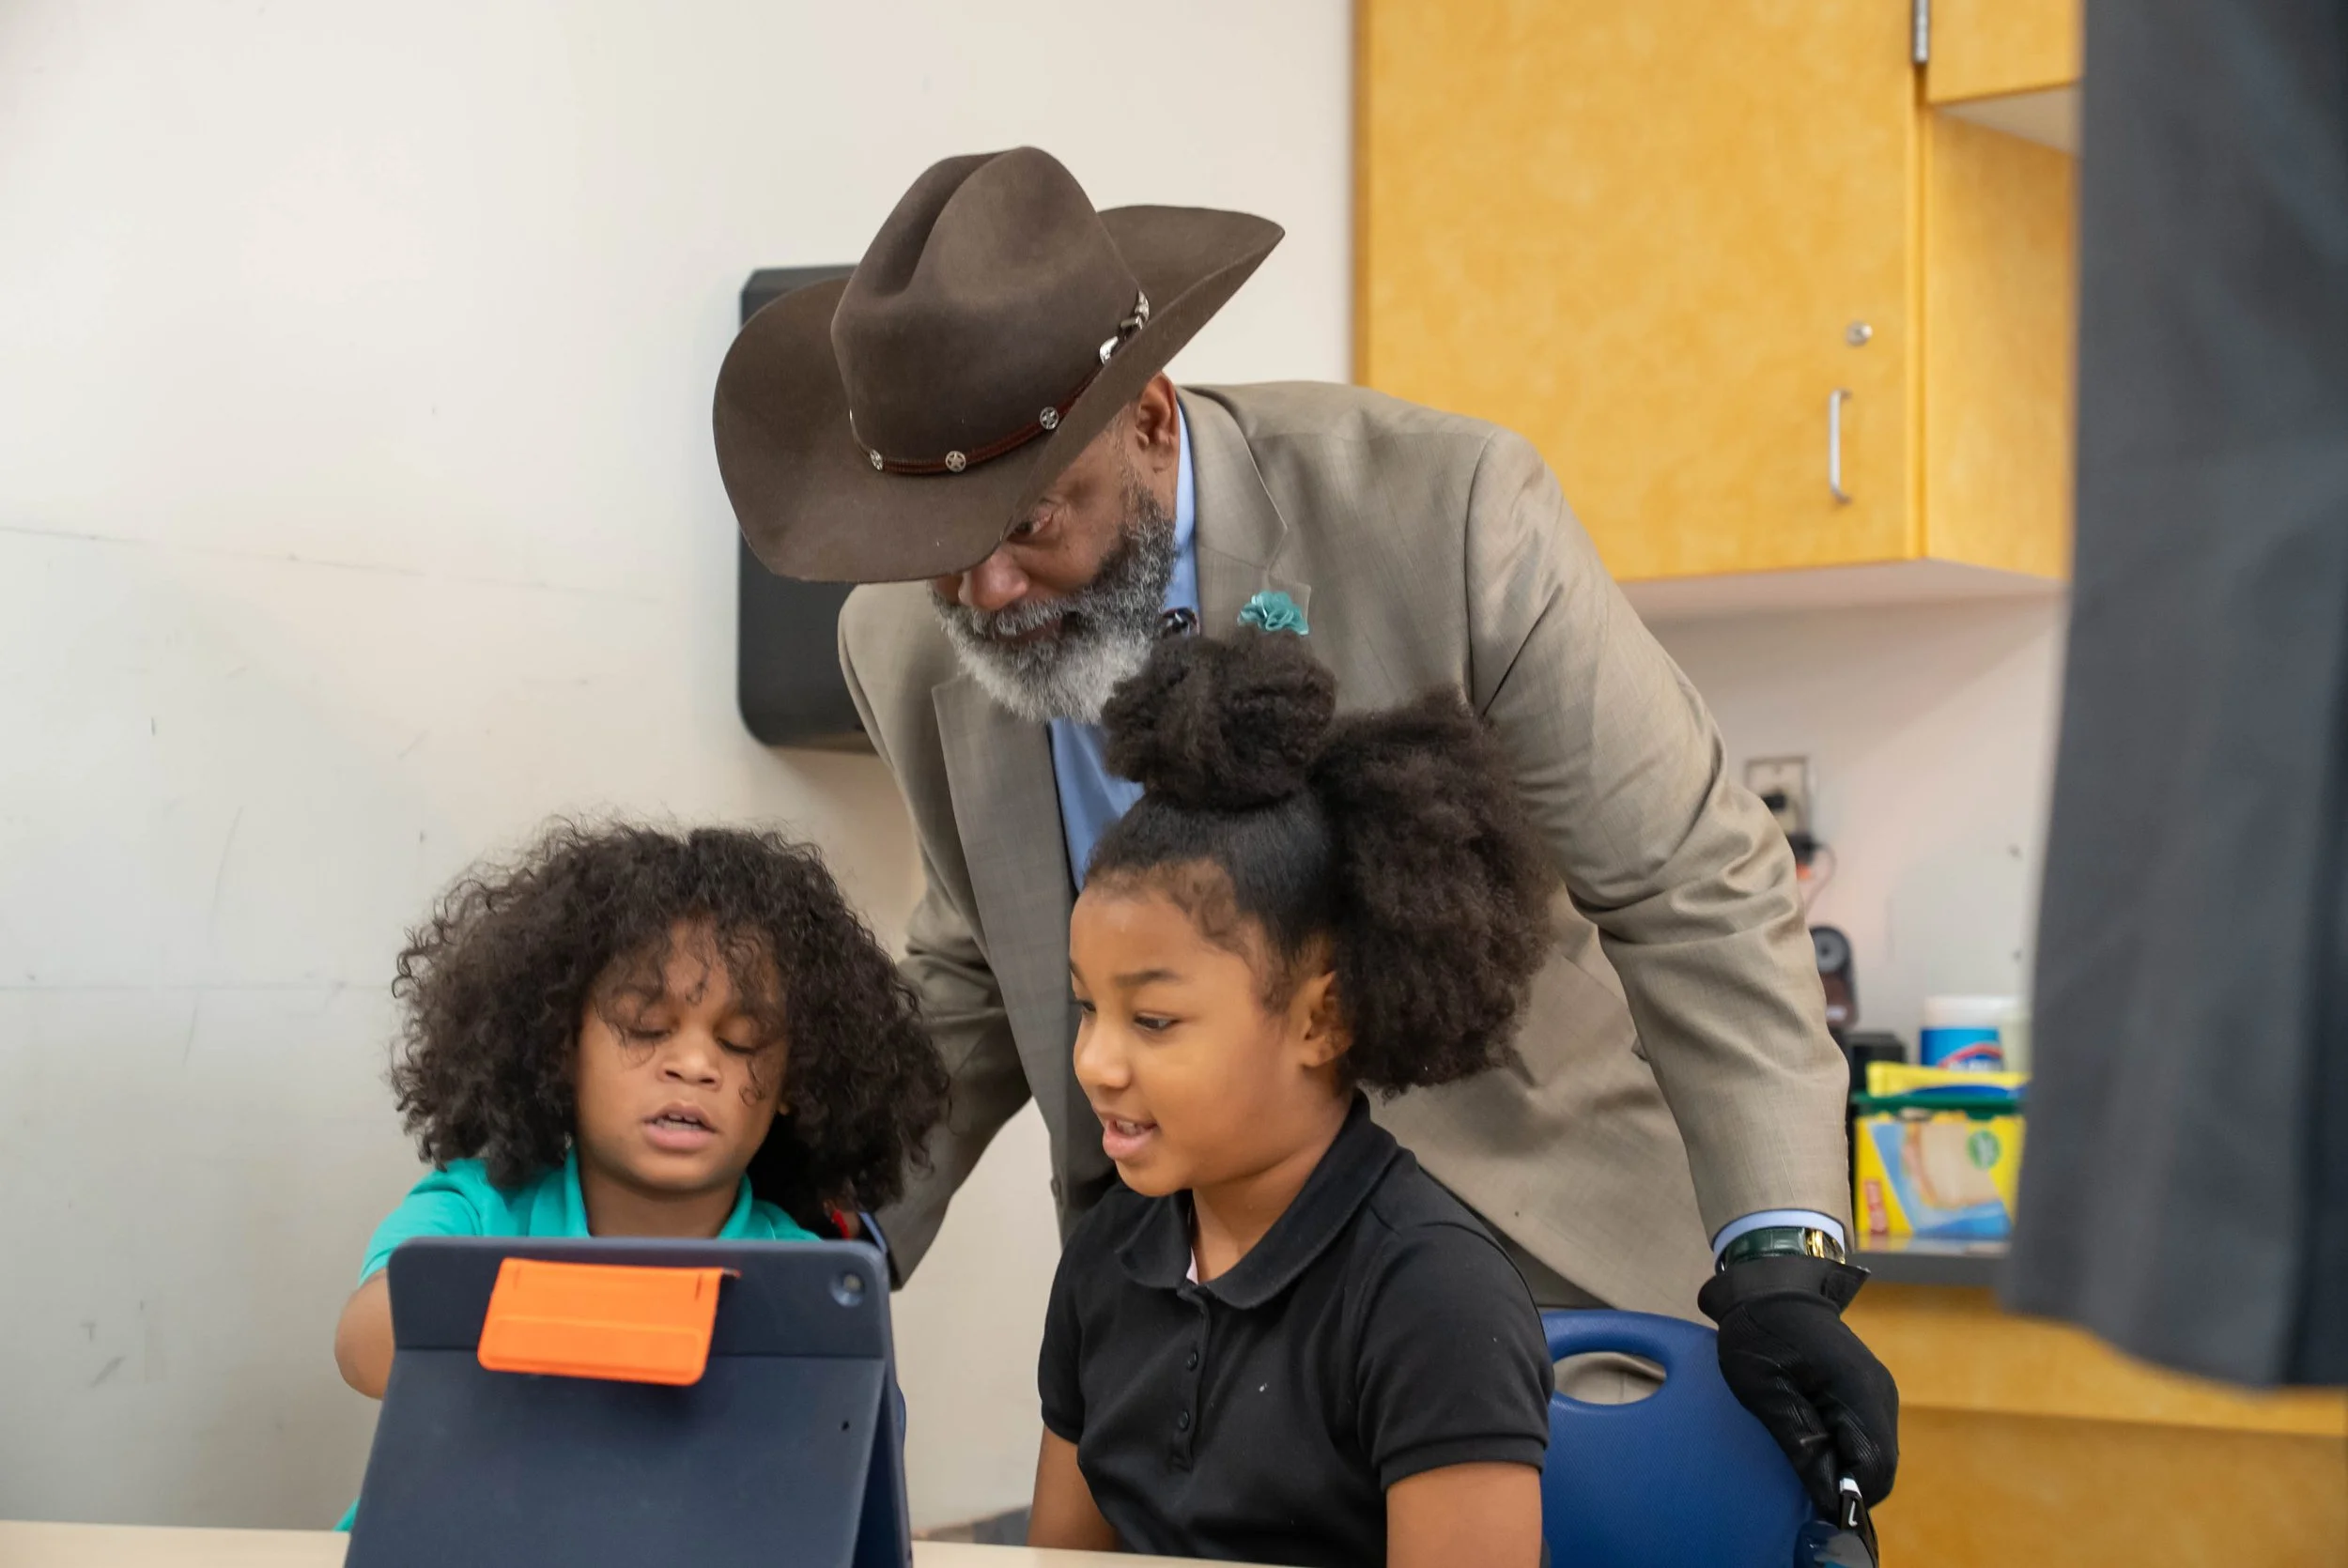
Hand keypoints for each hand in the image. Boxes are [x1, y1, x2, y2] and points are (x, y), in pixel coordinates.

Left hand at [1698, 1255, 1898, 1513]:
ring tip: (1800, 1450)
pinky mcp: (1868, 1391)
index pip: (1876, 1469)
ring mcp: (1878, 1392)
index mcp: (1859, 1392)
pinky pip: (1865, 1436)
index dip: (1848, 1493)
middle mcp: (1881, 1395)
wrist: (1770, 1284)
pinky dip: (1843, 1448)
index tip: (1812, 1496)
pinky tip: (1810, 1435)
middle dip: (1844, 1482)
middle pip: (1880, 1467)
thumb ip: (1800, 1442)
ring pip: (1874, 1453)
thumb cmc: (1759, 1330)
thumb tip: (1830, 1497)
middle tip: (1800, 1472)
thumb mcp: (1764, 1389)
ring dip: (1842, 1465)